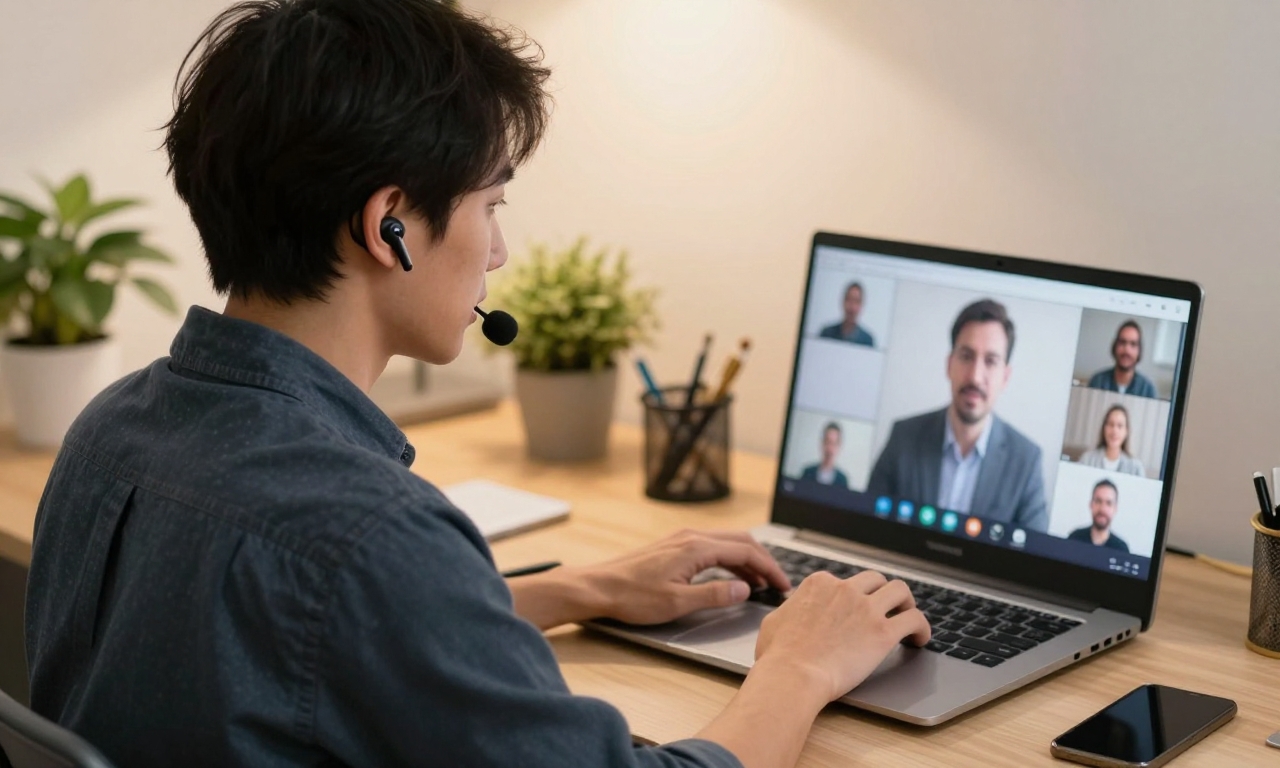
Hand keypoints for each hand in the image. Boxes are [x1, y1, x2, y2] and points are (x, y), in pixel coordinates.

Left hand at [581, 529, 791, 625]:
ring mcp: (681, 538)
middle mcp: (691, 536)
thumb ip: (714, 596)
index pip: (746, 551)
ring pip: (727, 542)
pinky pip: (712, 546)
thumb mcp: (677, 603)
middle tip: (778, 583)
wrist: (597, 587)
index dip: (769, 568)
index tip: (783, 585)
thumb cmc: (632, 597)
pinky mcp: (674, 546)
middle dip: (764, 560)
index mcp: (696, 547)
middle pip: (740, 540)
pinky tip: (731, 577)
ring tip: (761, 583)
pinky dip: (730, 559)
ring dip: (747, 559)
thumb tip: (744, 591)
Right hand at [754, 569, 929, 702]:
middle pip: (875, 580)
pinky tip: (920, 639)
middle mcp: (845, 589)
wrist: (793, 675)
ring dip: (906, 602)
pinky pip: (915, 619)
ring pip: (901, 590)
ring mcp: (866, 608)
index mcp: (820, 584)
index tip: (855, 610)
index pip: (845, 581)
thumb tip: (792, 609)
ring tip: (908, 617)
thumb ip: (790, 610)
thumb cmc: (779, 656)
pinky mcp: (883, 631)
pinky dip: (921, 627)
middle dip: (882, 593)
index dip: (853, 596)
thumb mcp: (775, 621)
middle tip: (886, 609)